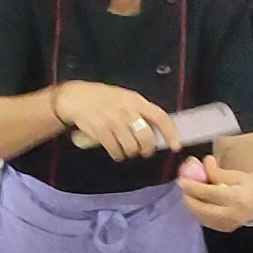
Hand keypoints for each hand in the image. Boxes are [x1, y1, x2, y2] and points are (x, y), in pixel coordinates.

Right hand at [55, 82, 179, 160]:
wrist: (75, 98)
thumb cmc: (102, 98)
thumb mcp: (124, 97)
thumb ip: (138, 110)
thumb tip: (155, 130)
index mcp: (136, 101)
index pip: (159, 117)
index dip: (170, 132)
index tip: (176, 145)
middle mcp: (127, 111)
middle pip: (146, 138)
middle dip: (147, 149)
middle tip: (144, 151)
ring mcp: (114, 122)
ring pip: (132, 147)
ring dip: (131, 153)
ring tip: (127, 150)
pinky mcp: (102, 133)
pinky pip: (116, 151)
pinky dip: (118, 155)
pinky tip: (116, 152)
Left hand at [179, 158, 252, 231]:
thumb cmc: (249, 185)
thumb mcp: (236, 175)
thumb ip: (218, 172)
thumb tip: (205, 161)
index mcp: (237, 198)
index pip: (210, 193)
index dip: (194, 187)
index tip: (182, 180)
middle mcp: (233, 214)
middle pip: (204, 209)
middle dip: (189, 199)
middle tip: (182, 188)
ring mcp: (229, 224)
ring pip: (203, 217)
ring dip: (192, 205)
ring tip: (189, 194)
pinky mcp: (225, 228)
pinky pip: (207, 222)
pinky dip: (199, 212)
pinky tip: (196, 203)